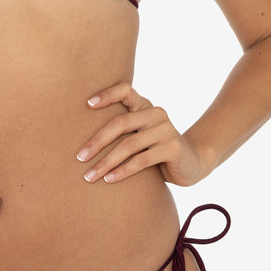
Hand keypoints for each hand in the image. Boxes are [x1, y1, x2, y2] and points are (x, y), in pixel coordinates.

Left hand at [76, 81, 211, 186]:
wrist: (191, 163)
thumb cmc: (155, 150)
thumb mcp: (139, 136)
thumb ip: (122, 130)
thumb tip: (81, 140)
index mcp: (145, 106)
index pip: (125, 90)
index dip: (106, 94)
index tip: (86, 105)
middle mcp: (156, 113)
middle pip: (120, 123)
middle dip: (97, 141)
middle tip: (79, 157)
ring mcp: (166, 129)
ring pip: (129, 145)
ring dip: (106, 162)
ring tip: (90, 175)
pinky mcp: (172, 148)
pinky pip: (141, 160)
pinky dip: (122, 171)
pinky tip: (109, 180)